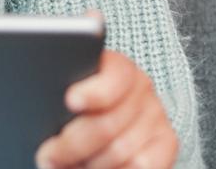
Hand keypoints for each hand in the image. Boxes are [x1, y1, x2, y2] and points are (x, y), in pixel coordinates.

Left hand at [35, 47, 177, 168]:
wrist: (101, 124)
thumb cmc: (70, 106)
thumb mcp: (64, 88)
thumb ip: (61, 80)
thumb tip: (72, 58)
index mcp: (116, 66)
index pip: (114, 75)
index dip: (94, 91)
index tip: (71, 101)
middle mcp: (141, 86)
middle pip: (107, 124)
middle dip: (72, 145)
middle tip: (47, 156)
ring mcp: (157, 115)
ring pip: (120, 152)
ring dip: (87, 164)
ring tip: (63, 166)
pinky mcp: (167, 143)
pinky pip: (142, 166)